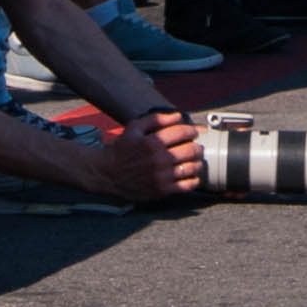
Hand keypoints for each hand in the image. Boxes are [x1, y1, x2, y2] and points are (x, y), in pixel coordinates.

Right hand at [86, 109, 205, 201]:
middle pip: (191, 150)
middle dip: (197, 147)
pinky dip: (194, 180)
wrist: (108, 174)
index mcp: (153, 142)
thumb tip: (178, 116)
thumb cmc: (122, 148)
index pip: (183, 132)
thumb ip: (156, 119)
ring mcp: (161, 176)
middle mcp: (159, 159)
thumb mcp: (134, 127)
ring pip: (191, 168)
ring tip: (196, 161)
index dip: (192, 130)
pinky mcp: (161, 190)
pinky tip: (193, 176)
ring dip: (198, 162)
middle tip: (197, 147)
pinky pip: (186, 186)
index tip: (194, 132)